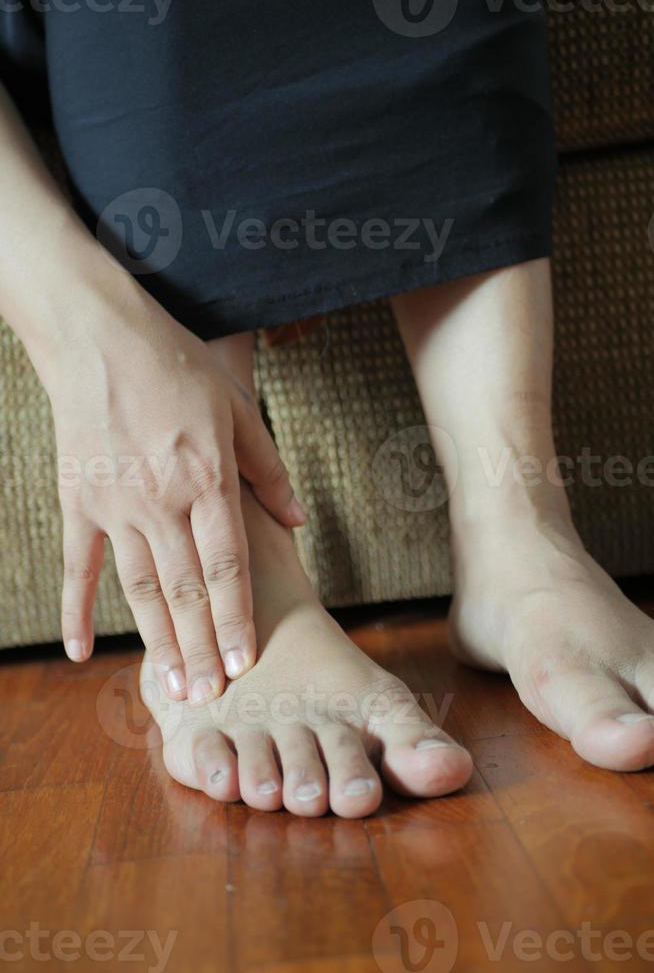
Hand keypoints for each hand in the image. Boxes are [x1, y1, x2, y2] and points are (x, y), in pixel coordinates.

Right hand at [50, 286, 303, 703]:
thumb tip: (297, 520)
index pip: (227, 568)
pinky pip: (80, 567)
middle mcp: (161, 502)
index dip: (237, 620)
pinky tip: (80, 653)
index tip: (245, 664)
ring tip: (169, 687)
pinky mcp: (79, 502)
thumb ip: (267, 471)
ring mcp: (115, 506)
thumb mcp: (236, 409)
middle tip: (210, 698)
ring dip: (156, 642)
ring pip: (139, 589)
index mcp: (206, 479)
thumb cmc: (175, 365)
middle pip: (184, 591)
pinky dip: (77, 612)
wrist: (97, 334)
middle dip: (201, 648)